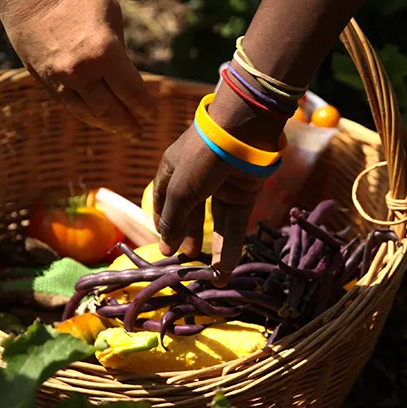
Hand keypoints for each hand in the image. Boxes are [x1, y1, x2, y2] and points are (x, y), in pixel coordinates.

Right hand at [0, 0, 155, 138]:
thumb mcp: (112, 15)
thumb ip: (120, 50)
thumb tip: (126, 74)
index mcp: (104, 53)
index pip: (131, 93)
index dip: (144, 107)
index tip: (152, 114)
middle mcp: (81, 72)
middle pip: (110, 110)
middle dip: (128, 124)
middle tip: (139, 133)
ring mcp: (59, 78)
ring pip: (87, 113)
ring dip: (107, 125)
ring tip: (121, 131)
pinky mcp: (42, 78)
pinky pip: (68, 104)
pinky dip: (85, 114)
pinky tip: (96, 118)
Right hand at [153, 87, 283, 282]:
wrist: (243, 132)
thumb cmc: (202, 156)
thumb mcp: (179, 190)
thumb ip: (173, 219)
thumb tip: (165, 245)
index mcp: (172, 170)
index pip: (163, 202)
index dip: (163, 226)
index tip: (165, 250)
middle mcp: (196, 178)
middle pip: (190, 214)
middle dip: (188, 238)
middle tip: (187, 261)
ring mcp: (221, 186)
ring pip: (214, 222)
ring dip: (212, 247)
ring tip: (210, 275)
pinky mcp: (243, 192)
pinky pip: (234, 223)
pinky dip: (230, 245)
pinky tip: (225, 268)